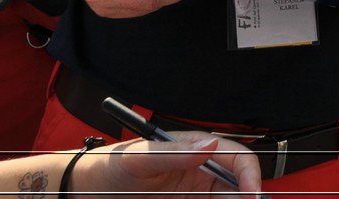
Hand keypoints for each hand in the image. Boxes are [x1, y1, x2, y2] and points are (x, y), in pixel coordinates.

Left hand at [76, 134, 261, 196]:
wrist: (88, 191)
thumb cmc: (112, 166)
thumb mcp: (141, 157)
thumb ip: (175, 152)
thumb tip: (211, 144)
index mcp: (197, 148)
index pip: (237, 158)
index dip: (249, 176)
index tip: (251, 195)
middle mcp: (202, 169)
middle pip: (239, 183)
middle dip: (247, 196)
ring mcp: (195, 191)